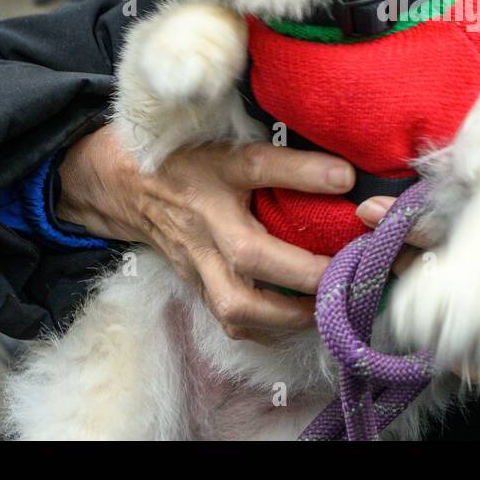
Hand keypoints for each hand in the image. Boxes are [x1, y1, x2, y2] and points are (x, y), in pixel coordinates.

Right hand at [56, 122, 356, 344]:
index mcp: (213, 178)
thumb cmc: (189, 164)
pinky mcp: (197, 287)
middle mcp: (206, 226)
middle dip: (304, 271)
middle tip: (349, 271)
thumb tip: (347, 175)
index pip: (257, 167)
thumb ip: (287, 161)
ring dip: (287, 314)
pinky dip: (267, 329)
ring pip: (237, 306)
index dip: (302, 172)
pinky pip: (231, 322)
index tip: (347, 179)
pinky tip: (296, 319)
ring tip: (328, 304)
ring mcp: (199, 265)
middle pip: (250, 255)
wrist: (130, 189)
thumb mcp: (233, 149)